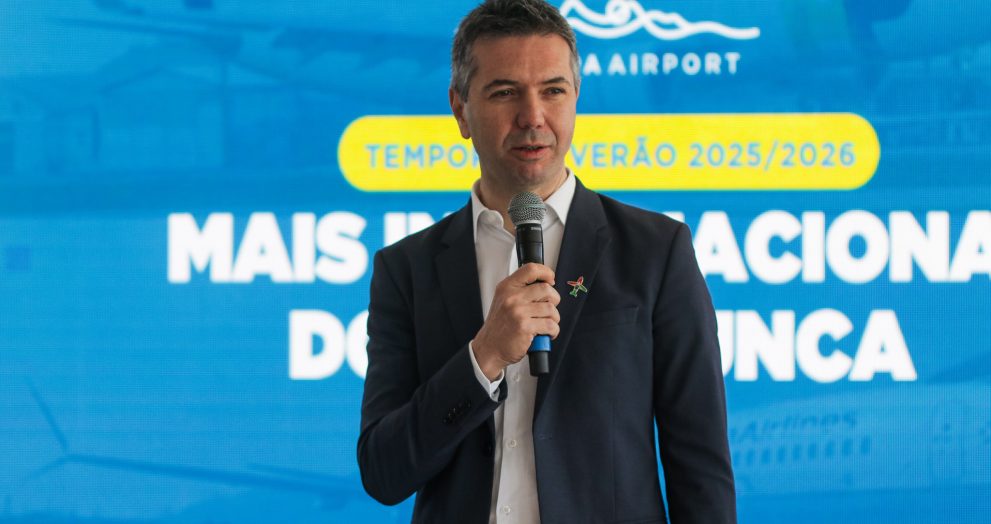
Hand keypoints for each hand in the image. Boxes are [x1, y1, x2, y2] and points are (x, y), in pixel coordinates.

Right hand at [471, 263, 560, 380]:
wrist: (489, 348)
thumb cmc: (499, 326)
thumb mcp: (503, 300)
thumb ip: (520, 290)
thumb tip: (546, 283)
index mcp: (506, 287)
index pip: (530, 269)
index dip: (546, 272)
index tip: (551, 279)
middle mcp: (512, 297)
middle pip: (546, 289)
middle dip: (554, 300)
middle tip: (549, 309)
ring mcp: (518, 312)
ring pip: (551, 309)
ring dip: (554, 318)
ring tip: (546, 324)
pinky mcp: (525, 327)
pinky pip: (551, 325)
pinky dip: (553, 331)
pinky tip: (546, 334)